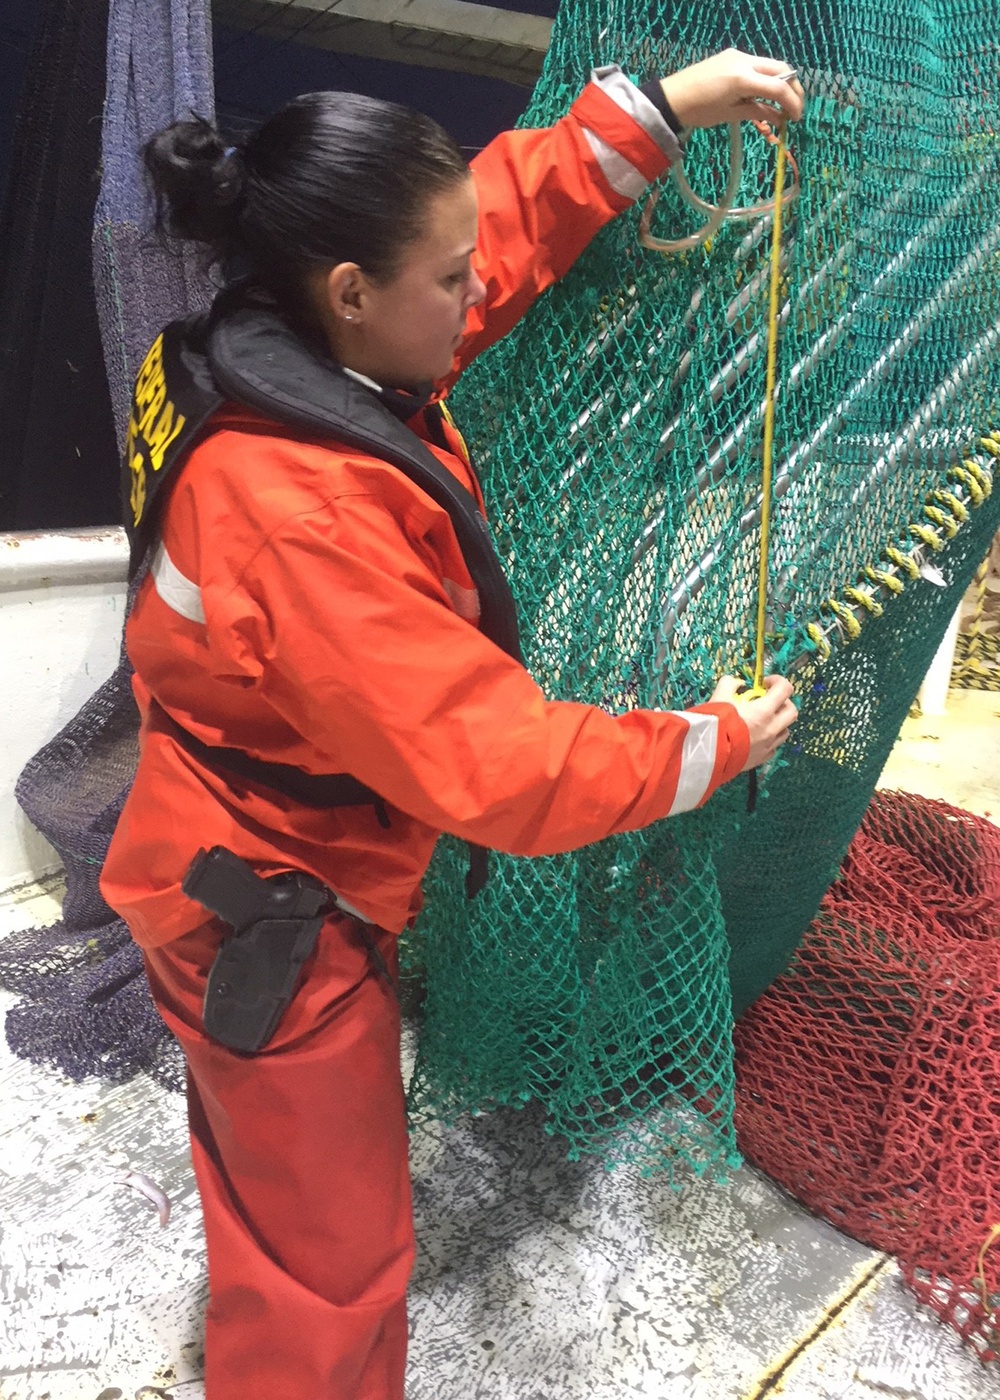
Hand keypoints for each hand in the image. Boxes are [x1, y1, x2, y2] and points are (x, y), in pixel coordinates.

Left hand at [660, 49, 804, 130]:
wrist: (672, 97)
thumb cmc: (699, 111)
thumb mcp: (730, 114)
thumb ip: (757, 112)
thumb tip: (780, 118)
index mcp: (743, 78)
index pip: (779, 87)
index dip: (792, 103)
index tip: (797, 119)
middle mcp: (744, 60)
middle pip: (781, 70)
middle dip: (793, 89)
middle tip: (795, 109)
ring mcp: (738, 55)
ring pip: (771, 65)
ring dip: (781, 83)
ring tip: (782, 104)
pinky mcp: (732, 56)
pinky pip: (757, 65)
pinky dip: (766, 79)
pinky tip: (765, 95)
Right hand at [711, 673, 797, 772]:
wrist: (705, 754)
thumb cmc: (714, 724)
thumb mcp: (719, 696)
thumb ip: (729, 684)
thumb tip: (736, 683)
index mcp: (764, 711)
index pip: (785, 689)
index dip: (777, 681)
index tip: (764, 683)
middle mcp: (771, 729)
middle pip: (792, 711)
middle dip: (783, 702)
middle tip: (767, 700)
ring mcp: (769, 745)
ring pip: (786, 730)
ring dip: (778, 721)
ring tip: (762, 719)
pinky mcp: (762, 759)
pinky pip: (774, 747)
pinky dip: (770, 739)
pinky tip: (756, 736)